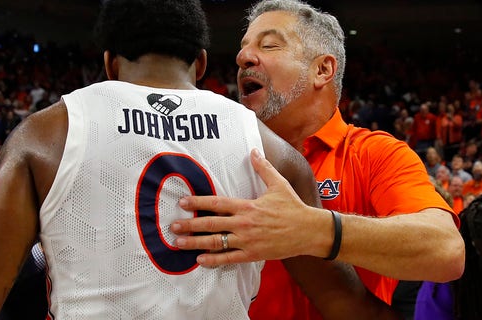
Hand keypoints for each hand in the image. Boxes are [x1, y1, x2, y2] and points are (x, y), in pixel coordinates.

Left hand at [170, 149, 328, 266]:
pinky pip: (229, 259)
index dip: (197, 202)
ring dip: (195, 243)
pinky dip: (214, 261)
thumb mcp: (278, 184)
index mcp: (247, 206)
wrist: (309, 231)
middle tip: (172, 225)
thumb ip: (263, 168)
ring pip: (216, 243)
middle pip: (211, 224)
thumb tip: (254, 150)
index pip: (217, 203)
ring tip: (178, 243)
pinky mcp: (253, 254)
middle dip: (189, 225)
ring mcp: (247, 241)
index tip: (182, 202)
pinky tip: (200, 261)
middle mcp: (244, 224)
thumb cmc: (293, 207)